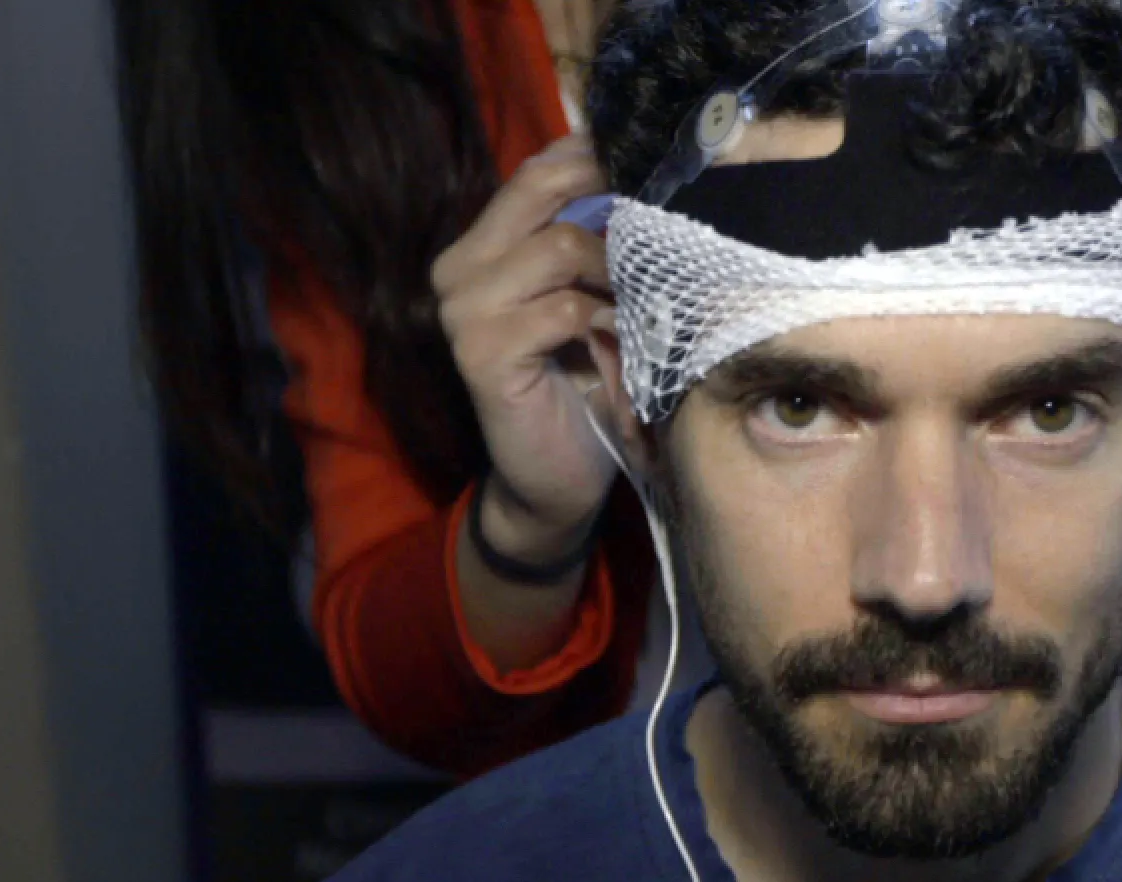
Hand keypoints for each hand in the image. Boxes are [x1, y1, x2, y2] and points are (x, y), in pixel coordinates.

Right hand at [432, 135, 615, 561]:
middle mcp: (458, 269)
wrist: (555, 482)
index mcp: (480, 248)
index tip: (655, 166)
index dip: (594, 160)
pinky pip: (564, 309)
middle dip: (610, 199)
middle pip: (539, 191)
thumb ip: (591, 244)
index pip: (534, 173)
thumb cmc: (583, 387)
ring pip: (558, 247)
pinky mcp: (482, 354)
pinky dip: (609, 322)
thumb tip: (646, 177)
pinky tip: (627, 342)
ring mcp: (463, 311)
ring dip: (616, 274)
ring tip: (644, 304)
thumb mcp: (589, 301)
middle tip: (664, 221)